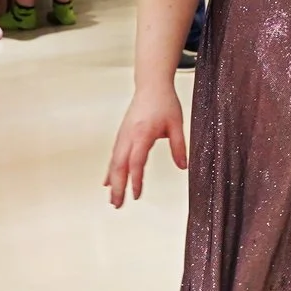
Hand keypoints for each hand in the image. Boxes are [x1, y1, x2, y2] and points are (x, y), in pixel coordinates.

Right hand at [104, 84, 187, 206]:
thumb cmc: (164, 102)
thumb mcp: (176, 124)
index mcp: (142, 133)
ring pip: (114, 162)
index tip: (136, 195)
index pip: (136, 161)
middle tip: (117, 205)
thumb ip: (179, 146)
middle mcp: (129, 135)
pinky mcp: (122, 135)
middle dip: (117, 187)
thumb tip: (183, 167)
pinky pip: (114, 156)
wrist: (151, 85)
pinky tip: (108, 182)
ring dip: (112, 182)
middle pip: (119, 165)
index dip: (135, 179)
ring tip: (113, 200)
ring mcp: (123, 135)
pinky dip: (110, 170)